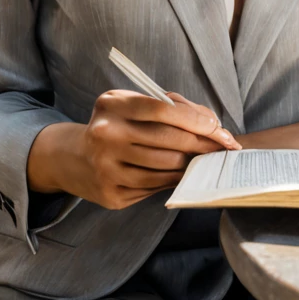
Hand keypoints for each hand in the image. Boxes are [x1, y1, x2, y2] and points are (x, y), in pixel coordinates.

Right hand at [28, 90, 240, 208]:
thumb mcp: (132, 105)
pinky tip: (181, 173)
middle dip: (202, 144)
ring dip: (190, 164)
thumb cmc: (116, 125)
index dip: (195, 119)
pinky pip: (156, 187)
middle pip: (168, 141)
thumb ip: (171, 107)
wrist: (75, 158)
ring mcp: (106, 167)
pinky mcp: (111, 194)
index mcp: (112, 105)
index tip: (217, 127)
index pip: (162, 110)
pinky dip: (173, 179)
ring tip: (202, 159)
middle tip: (223, 146)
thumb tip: (211, 124)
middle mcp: (106, 135)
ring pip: (166, 167)